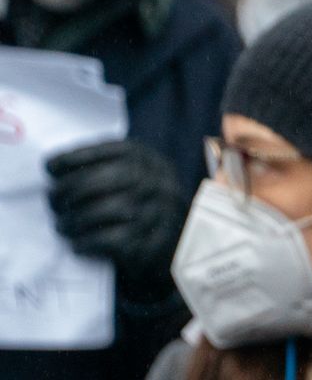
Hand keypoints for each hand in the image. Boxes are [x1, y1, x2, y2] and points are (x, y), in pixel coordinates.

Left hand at [46, 140, 188, 295]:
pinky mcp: (152, 240)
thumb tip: (54, 168)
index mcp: (149, 159)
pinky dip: (87, 242)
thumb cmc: (141, 202)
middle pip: (106, 178)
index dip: (75, 156)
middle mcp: (157, 180)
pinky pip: (112, 240)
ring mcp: (157, 210)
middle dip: (69, 190)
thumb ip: (103, 165)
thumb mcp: (133, 173)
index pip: (109, 150)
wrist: (178, 241)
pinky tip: (77, 244)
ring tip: (62, 225)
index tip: (50, 167)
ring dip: (75, 220)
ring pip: (108, 209)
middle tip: (52, 202)